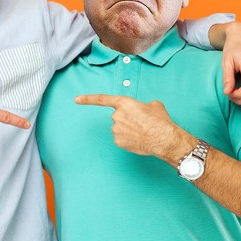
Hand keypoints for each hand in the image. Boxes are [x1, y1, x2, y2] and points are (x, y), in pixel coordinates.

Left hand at [75, 94, 193, 162]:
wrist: (163, 138)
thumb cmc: (159, 121)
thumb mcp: (153, 105)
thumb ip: (142, 105)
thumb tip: (143, 110)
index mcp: (124, 103)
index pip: (101, 99)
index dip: (88, 99)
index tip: (76, 99)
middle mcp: (116, 116)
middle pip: (118, 117)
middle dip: (127, 119)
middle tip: (142, 123)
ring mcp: (116, 130)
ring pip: (120, 129)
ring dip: (129, 130)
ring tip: (143, 131)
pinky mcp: (118, 142)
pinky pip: (122, 139)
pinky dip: (129, 140)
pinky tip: (139, 140)